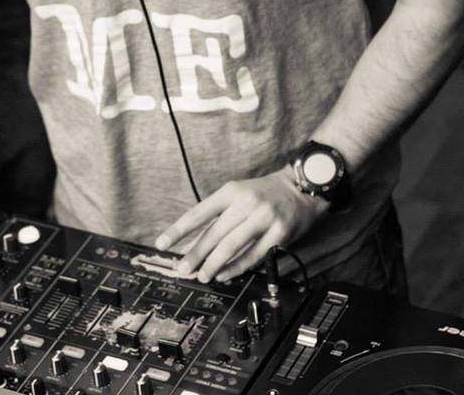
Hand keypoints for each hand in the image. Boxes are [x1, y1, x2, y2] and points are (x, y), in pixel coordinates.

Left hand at [154, 170, 327, 283]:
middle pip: (214, 233)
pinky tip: (225, 274)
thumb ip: (219, 214)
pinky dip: (237, 267)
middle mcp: (245, 203)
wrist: (300, 188)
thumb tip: (195, 241)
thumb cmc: (263, 193)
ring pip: (232, 246)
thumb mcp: (238, 193)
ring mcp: (263, 217)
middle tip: (182, 268)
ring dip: (214, 264)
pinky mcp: (278, 233)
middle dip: (195, 253)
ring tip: (202, 275)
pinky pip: (253, 255)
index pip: (198, 212)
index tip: (162, 242)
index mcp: (230, 191)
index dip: (179, 229)